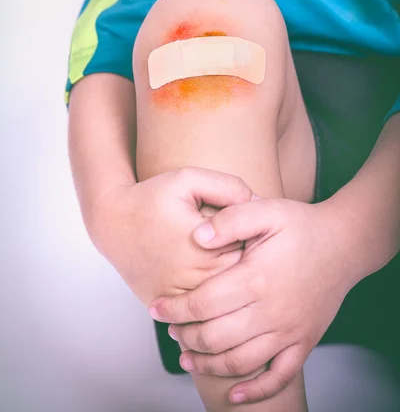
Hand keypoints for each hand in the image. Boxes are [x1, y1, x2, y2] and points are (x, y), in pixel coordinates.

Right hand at [86, 167, 253, 305]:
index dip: (253, 238)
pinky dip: (205, 295)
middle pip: (242, 279)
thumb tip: (259, 203)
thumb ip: (229, 187)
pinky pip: (199, 310)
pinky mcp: (167, 310)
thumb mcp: (188, 179)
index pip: (254, 253)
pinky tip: (198, 272)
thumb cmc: (151, 198)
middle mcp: (195, 284)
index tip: (244, 227)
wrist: (111, 222)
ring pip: (222, 298)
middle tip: (232, 242)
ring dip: (226, 282)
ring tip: (215, 257)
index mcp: (208, 253)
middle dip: (243, 261)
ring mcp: (180, 302)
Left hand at [149, 198, 356, 403]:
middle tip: (171, 329)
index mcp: (255, 278)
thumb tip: (197, 236)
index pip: (202, 304)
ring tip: (187, 357)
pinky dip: (255, 390)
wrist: (345, 243)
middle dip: (185, 336)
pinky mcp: (304, 342)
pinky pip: (278, 376)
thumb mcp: (266, 210)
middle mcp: (271, 311)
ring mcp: (289, 331)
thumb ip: (230, 220)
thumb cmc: (302, 225)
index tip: (155, 309)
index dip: (173, 309)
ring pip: (239, 362)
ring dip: (207, 364)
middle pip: (214, 337)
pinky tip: (234, 393)